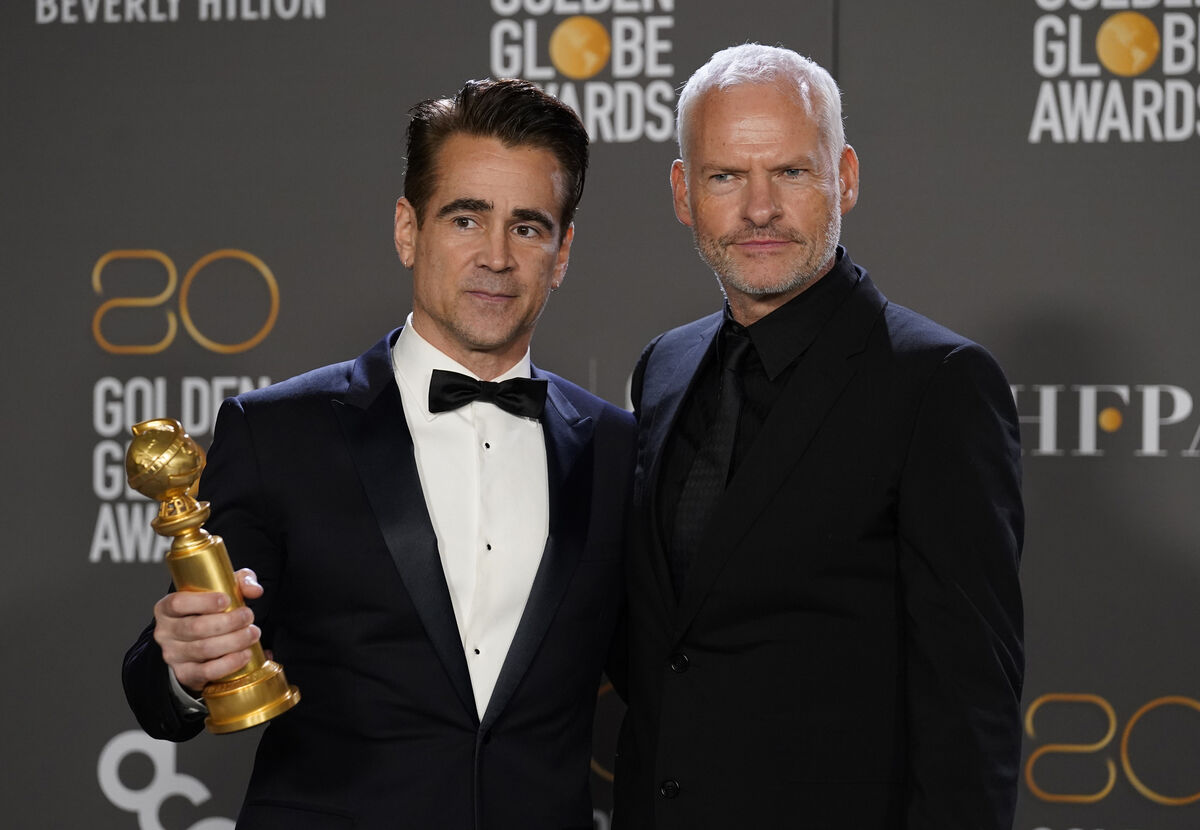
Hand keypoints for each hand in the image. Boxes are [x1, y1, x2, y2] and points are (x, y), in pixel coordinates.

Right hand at [153, 568, 263, 692]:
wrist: (199, 646)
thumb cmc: (209, 612)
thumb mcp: (221, 590)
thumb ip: (240, 582)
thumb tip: (255, 590)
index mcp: (166, 608)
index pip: (178, 603)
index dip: (203, 601)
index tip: (227, 600)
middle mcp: (165, 632)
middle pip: (195, 627)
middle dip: (228, 622)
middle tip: (249, 616)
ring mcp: (173, 655)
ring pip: (204, 649)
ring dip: (234, 641)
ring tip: (253, 633)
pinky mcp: (185, 674)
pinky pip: (207, 672)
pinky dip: (229, 663)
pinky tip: (245, 654)